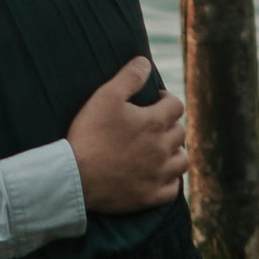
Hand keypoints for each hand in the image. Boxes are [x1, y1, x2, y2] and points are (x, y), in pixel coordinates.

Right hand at [68, 58, 186, 213]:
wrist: (76, 175)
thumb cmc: (90, 133)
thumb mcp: (105, 96)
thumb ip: (129, 77)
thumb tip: (145, 62)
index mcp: (154, 122)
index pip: (176, 106)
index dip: (167, 100)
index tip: (156, 101)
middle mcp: (162, 148)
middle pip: (180, 132)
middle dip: (170, 125)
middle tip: (154, 124)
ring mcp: (158, 174)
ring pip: (182, 161)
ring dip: (176, 152)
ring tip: (162, 149)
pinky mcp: (150, 196)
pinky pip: (173, 189)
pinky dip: (170, 181)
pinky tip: (160, 175)